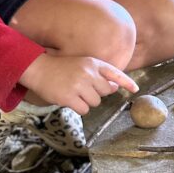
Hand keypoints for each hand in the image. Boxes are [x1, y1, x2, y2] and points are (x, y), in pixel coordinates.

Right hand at [19, 53, 138, 114]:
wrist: (38, 68)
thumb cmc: (61, 68)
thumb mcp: (82, 64)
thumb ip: (98, 73)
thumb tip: (113, 86)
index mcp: (93, 63)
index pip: (114, 72)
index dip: (126, 82)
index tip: (135, 89)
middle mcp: (88, 73)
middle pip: (105, 91)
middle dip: (96, 93)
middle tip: (82, 88)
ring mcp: (79, 85)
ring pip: (95, 102)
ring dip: (86, 101)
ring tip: (74, 92)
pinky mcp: (69, 97)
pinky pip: (84, 109)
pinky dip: (78, 107)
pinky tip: (69, 99)